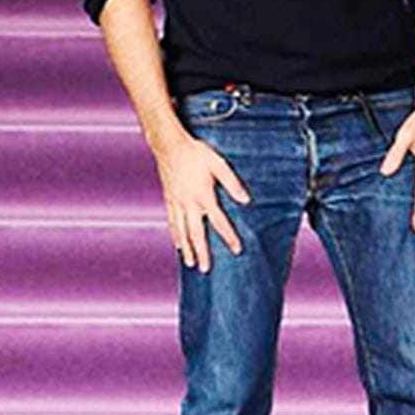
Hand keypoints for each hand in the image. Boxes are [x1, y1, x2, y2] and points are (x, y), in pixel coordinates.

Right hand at [153, 128, 249, 272]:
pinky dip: (175, 235)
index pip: (219, 221)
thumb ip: (232, 183)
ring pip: (181, 231)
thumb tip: (246, 200)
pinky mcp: (169, 199)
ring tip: (190, 264)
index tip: (238, 249)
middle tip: (205, 269)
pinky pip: (171, 222)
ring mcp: (176, 203)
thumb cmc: (196, 153)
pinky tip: (178, 244)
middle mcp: (188, 203)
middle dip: (202, 252)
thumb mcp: (218, 164)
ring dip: (187, 249)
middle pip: (196, 233)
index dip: (229, 236)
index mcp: (203, 195)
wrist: (169, 145)